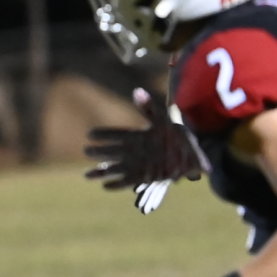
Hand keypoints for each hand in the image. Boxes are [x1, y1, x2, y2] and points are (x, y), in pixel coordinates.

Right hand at [85, 88, 205, 210]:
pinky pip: (125, 182)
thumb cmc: (177, 136)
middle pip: (109, 152)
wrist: (190, 156)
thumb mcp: (164, 121)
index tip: (90, 134)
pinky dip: (115, 184)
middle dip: (97, 152)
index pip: (115, 134)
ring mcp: (135, 165)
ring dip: (100, 172)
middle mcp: (131, 151)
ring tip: (87, 176)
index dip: (103, 135)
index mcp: (135, 136)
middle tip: (86, 151)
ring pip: (113, 168)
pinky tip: (105, 186)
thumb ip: (149, 109)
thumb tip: (137, 91)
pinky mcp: (141, 177)